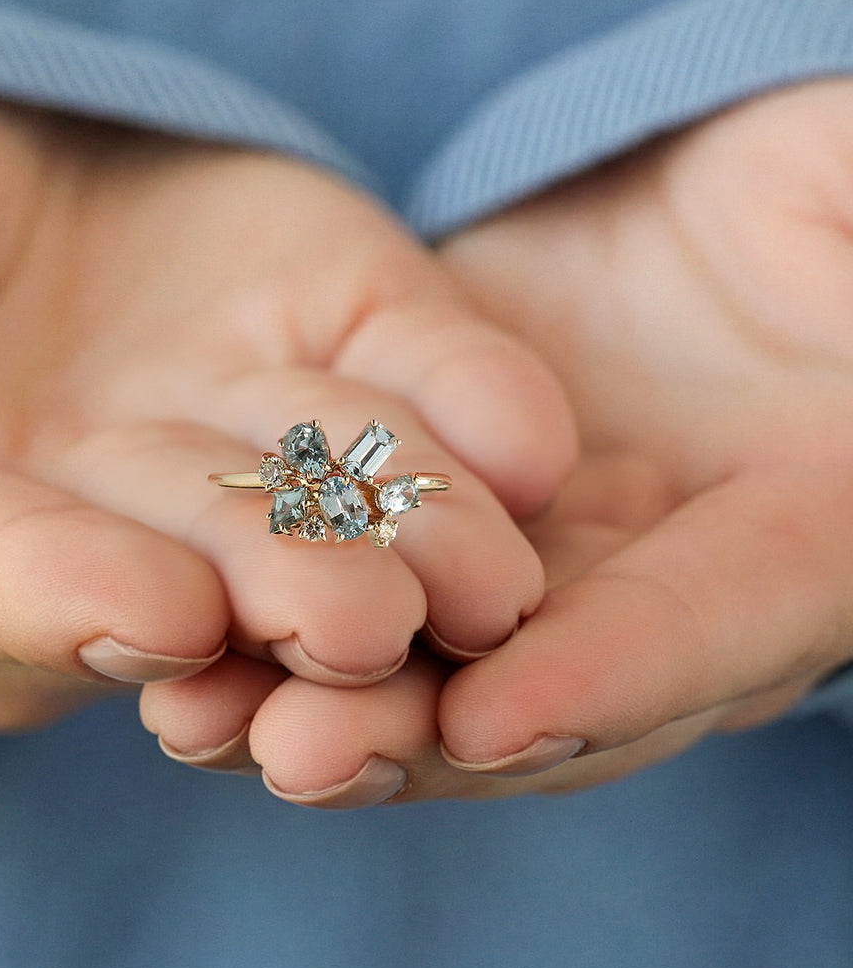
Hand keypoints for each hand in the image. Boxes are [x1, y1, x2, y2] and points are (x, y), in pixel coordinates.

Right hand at [0, 81, 572, 733]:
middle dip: (274, 593)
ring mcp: (235, 430)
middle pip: (188, 563)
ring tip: (482, 580)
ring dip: (404, 537)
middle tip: (359, 630)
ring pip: (327, 496)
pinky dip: (472, 407)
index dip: (50, 591)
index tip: (148, 609)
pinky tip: (533, 451)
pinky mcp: (340, 328)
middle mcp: (102, 510)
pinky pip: (416, 375)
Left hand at [231, 80, 852, 804]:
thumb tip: (850, 441)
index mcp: (795, 540)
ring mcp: (533, 558)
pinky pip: (358, 579)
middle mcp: (646, 584)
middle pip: (540, 692)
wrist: (712, 221)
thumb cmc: (824, 215)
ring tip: (200, 723)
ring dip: (318, 702)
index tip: (495, 715)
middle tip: (301, 753)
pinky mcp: (431, 504)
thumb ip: (851, 327)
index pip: (715, 629)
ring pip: (430, 662)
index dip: (612, 679)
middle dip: (419, 730)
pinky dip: (275, 619)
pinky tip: (182, 648)